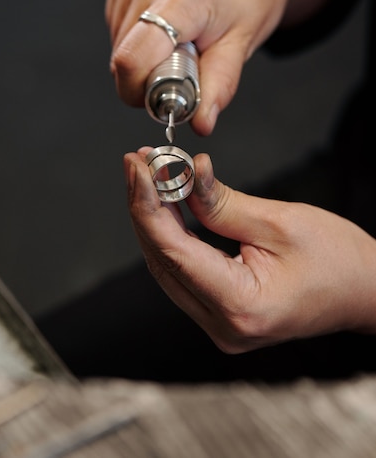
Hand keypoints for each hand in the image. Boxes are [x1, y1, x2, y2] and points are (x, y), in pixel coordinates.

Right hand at [107, 0, 300, 134]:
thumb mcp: (244, 42)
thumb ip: (219, 85)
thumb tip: (200, 123)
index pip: (135, 58)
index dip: (140, 91)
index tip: (164, 98)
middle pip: (124, 56)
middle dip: (148, 76)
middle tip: (184, 63)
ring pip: (118, 44)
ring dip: (143, 56)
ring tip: (177, 38)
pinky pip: (116, 24)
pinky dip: (136, 35)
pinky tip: (163, 22)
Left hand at [123, 150, 375, 352]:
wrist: (364, 291)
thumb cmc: (338, 260)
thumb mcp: (280, 221)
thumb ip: (223, 203)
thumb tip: (187, 174)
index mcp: (239, 305)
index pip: (173, 251)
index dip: (147, 204)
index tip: (136, 166)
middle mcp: (222, 324)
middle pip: (162, 259)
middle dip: (146, 207)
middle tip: (139, 163)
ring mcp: (220, 325)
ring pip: (167, 266)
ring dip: (156, 220)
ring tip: (149, 176)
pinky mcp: (221, 314)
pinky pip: (183, 273)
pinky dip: (173, 237)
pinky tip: (166, 206)